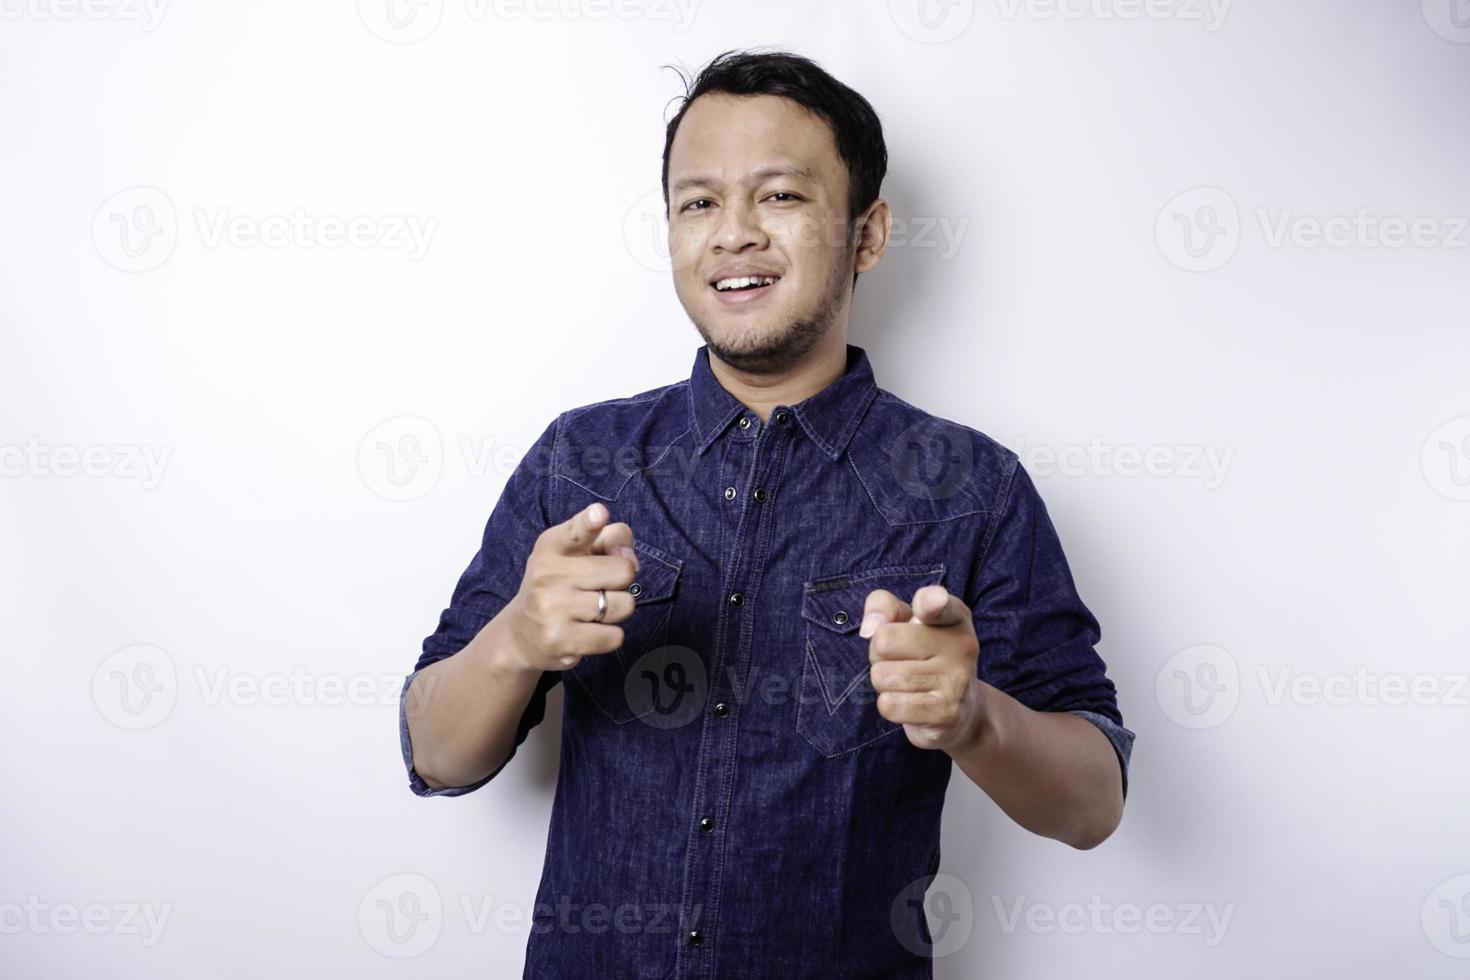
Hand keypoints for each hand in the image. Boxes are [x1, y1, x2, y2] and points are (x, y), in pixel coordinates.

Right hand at [498, 502, 640, 671]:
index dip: (590, 522)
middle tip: (598, 588)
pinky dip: (609, 637)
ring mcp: (553, 608)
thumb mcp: (573, 554)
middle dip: (620, 582)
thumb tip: (632, 558)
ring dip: (616, 611)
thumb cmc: (558, 587)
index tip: (598, 514)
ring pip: (624, 605)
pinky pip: (615, 637)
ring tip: (591, 612)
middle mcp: (548, 574)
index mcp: (552, 546)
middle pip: (623, 570)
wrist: (519, 635)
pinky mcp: (561, 641)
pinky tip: (586, 633)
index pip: (577, 530)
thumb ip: (608, 540)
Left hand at [861, 584, 983, 751]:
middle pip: (884, 640)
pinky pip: (889, 705)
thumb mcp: (905, 620)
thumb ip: (882, 606)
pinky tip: (910, 702)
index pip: (936, 603)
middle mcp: (962, 646)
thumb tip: (870, 628)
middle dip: (878, 653)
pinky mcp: (946, 713)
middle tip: (902, 660)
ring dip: (883, 682)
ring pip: (882, 676)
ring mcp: (957, 681)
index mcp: (954, 617)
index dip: (929, 601)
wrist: (955, 709)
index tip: (932, 602)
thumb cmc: (922, 655)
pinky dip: (889, 705)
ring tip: (907, 682)